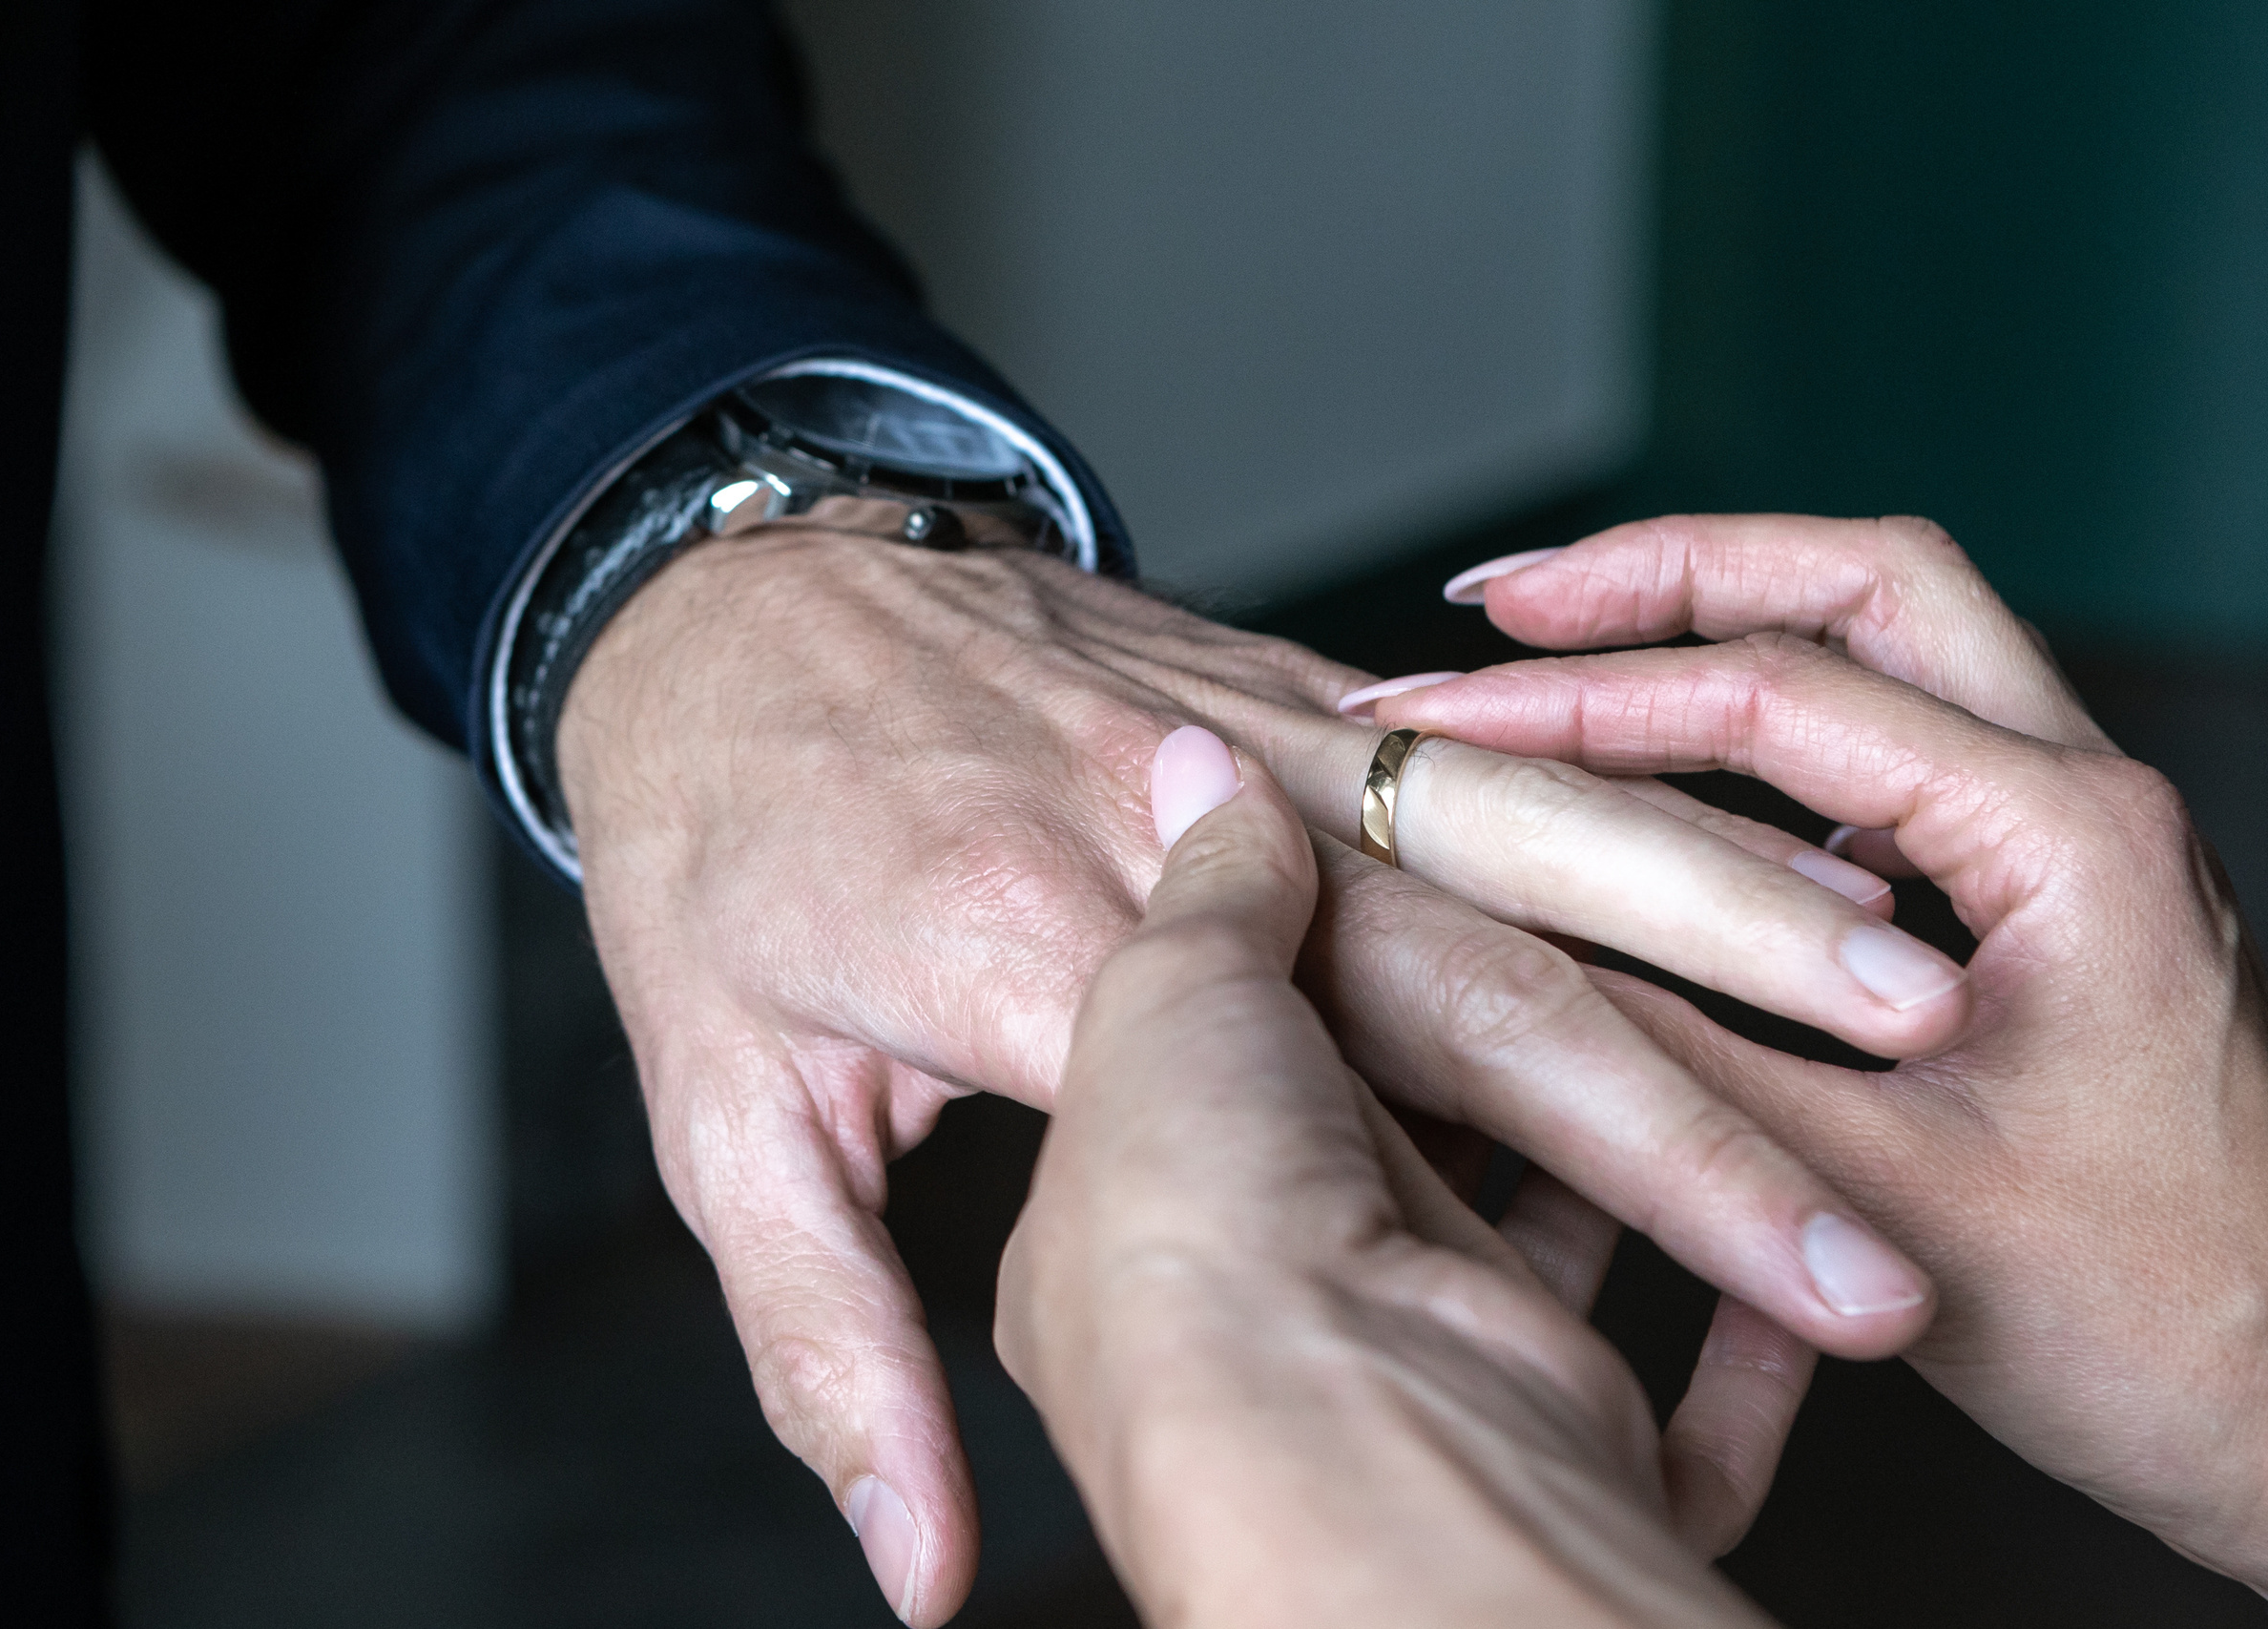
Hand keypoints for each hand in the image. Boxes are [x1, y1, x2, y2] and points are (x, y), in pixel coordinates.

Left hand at [558, 527, 1945, 1620]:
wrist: (723, 606)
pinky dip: (1620, 800)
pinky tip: (1755, 840)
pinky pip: (1462, 752)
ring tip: (1901, 963)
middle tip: (1915, 1088)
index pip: (1367, 1083)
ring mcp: (1232, 735)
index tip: (1774, 1283)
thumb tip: (916, 1573)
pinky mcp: (1262, 690)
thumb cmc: (718, 863)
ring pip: (1517, 817)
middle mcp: (1169, 825)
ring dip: (1720, 890)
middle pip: (1491, 932)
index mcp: (1042, 950)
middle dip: (1717, 1029)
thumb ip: (833, 1342)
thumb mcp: (722, 1112)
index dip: (1608, 1184)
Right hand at [1380, 514, 2267, 1585]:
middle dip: (1664, 571)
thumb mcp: (1877, 1192)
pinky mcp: (2046, 899)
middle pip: (1858, 586)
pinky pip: (1889, 753)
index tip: (1438, 713)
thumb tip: (1506, 953)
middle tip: (1502, 604)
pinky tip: (1658, 783)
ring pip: (1884, 648)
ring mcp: (2071, 843)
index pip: (1775, 691)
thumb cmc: (2162, 1327)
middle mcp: (2082, 801)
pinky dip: (1758, 728)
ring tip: (1552, 651)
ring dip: (1715, 624)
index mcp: (2061, 841)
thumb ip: (1685, 1056)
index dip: (1577, 693)